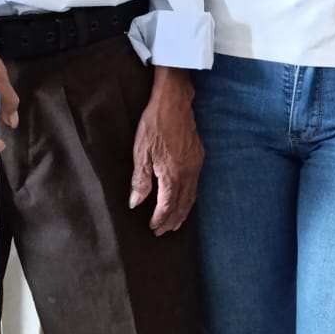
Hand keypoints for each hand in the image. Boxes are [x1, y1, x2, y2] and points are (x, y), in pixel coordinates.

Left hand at [129, 67, 203, 234]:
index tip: (152, 228)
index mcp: (172, 174)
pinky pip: (196, 186)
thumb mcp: (141, 153)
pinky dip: (190, 199)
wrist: (174, 102)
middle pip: (182, 205)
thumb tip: (136, 203)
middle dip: (172, 221)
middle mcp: (188, 173)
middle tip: (163, 232)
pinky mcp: (199, 157)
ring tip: (175, 223)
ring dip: (183, 213)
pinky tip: (184, 200)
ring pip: (192, 197)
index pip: (167, 206)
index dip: (160, 219)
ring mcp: (196, 165)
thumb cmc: (155, 124)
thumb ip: (140, 181)